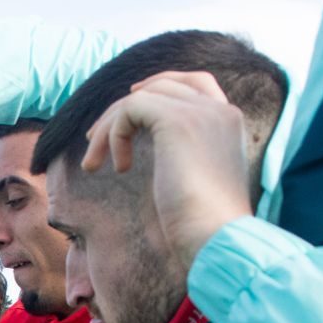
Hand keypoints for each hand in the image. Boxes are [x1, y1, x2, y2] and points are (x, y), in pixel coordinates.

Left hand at [81, 70, 254, 269]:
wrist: (218, 239)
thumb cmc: (207, 227)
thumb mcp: (201, 183)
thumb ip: (188, 158)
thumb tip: (167, 160)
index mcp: (229, 123)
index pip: (197, 83)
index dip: (161, 85)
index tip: (131, 100)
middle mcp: (219, 110)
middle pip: (164, 84)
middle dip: (125, 107)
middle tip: (95, 136)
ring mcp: (200, 112)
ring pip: (141, 97)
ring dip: (109, 127)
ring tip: (93, 164)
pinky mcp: (176, 121)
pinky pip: (130, 108)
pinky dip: (113, 134)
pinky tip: (118, 167)